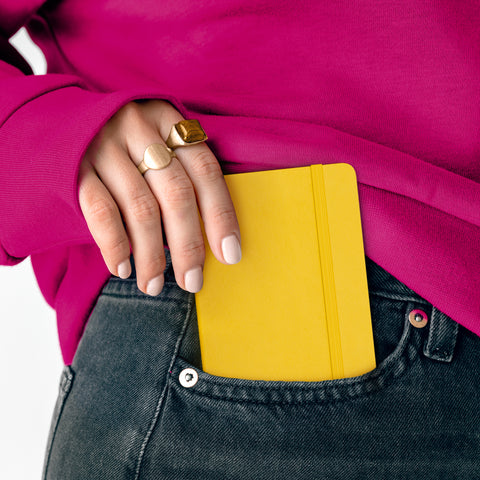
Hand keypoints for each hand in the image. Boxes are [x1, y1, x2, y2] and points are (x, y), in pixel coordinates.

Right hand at [78, 100, 240, 294]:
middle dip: (188, 246)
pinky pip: (101, 212)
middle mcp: (139, 129)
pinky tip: (123, 269)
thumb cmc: (126, 144)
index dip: (221, 216)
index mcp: (170, 122)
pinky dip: (115, 245)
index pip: (206, 171)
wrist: (64, 122)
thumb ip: (182, 173)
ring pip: (141, 209)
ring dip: (151, 255)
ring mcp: (105, 146)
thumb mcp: (159, 142)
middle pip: (176, 194)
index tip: (229, 255)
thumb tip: (211, 238)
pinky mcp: (75, 167)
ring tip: (154, 285)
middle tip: (192, 281)